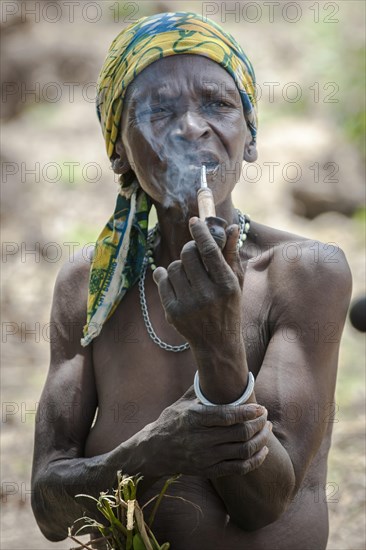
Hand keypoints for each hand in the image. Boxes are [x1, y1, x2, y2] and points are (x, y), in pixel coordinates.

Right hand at [146, 387, 270, 478]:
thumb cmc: (170, 422)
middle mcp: (201, 439)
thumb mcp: (182, 403)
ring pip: (243, 451)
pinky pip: (239, 468)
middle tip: (266, 416)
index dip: (248, 412)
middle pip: (240, 433)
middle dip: (259, 424)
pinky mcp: (209, 470)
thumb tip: (216, 369)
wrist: (153, 451)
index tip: (261, 407)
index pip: (227, 416)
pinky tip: (263, 451)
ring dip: (261, 441)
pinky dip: (255, 460)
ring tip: (267, 430)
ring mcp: (206, 457)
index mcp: (195, 418)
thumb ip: (201, 390)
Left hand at [153, 218, 244, 347]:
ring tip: (188, 275)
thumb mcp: (236, 282)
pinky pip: (162, 280)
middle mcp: (207, 295)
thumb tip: (232, 227)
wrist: (217, 343)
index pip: (209, 250)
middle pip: (188, 254)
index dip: (200, 232)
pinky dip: (165, 276)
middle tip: (194, 253)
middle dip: (189, 249)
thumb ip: (231, 254)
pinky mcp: (172, 312)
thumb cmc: (228, 307)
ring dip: (180, 265)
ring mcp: (188, 304)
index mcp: (226, 285)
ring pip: (173, 266)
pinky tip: (174, 280)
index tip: (194, 221)